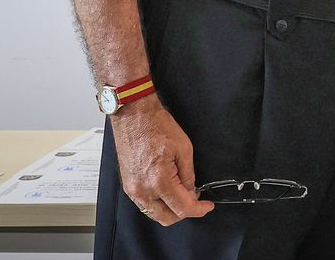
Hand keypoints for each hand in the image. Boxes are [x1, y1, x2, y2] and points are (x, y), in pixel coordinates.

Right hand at [110, 97, 213, 223]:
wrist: (133, 115)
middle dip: (184, 213)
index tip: (206, 207)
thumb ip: (189, 176)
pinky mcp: (127, 185)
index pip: (182, 208)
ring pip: (154, 214)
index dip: (199, 210)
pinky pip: (144, 204)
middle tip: (196, 202)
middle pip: (167, 218)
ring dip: (170, 210)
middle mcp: (143, 189)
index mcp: (159, 180)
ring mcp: (132, 189)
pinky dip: (157, 204)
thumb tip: (192, 191)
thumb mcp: (184, 149)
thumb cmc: (155, 126)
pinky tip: (167, 192)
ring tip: (182, 195)